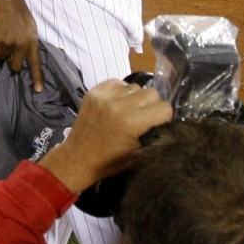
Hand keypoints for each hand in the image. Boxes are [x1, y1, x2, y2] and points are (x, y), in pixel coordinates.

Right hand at [0, 0, 43, 91]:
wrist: (10, 2)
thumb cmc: (22, 15)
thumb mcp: (31, 30)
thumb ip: (29, 43)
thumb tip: (24, 56)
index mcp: (32, 43)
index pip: (36, 64)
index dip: (37, 79)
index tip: (38, 91)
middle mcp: (21, 46)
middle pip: (15, 66)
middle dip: (12, 63)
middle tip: (10, 54)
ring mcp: (8, 44)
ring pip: (3, 59)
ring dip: (3, 53)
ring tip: (5, 39)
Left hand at [40, 80, 173, 193]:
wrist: (77, 158)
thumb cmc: (109, 162)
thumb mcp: (138, 153)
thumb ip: (154, 134)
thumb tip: (166, 120)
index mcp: (132, 123)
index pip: (164, 108)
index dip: (165, 117)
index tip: (158, 123)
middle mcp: (119, 105)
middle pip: (152, 93)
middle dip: (152, 105)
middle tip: (144, 117)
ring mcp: (105, 96)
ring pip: (135, 86)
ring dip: (136, 98)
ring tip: (128, 110)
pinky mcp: (94, 91)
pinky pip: (118, 82)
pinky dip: (121, 91)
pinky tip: (116, 104)